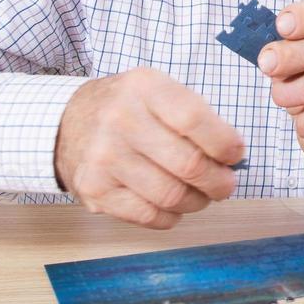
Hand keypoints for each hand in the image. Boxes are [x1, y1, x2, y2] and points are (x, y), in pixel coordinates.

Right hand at [54, 67, 243, 228]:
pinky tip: (173, 205)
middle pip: (188, 164)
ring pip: (171, 196)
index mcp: (144, 88)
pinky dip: (171, 216)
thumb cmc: (129, 109)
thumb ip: (196, 118)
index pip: (194, 119)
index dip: (224, 143)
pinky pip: (149, 216)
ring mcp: (104, 158)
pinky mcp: (95, 190)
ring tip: (200, 194)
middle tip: (225, 184)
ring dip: (197, 201)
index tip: (235, 154)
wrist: (69, 123)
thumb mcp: (158, 92)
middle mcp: (120, 120)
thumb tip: (233, 160)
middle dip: (219, 181)